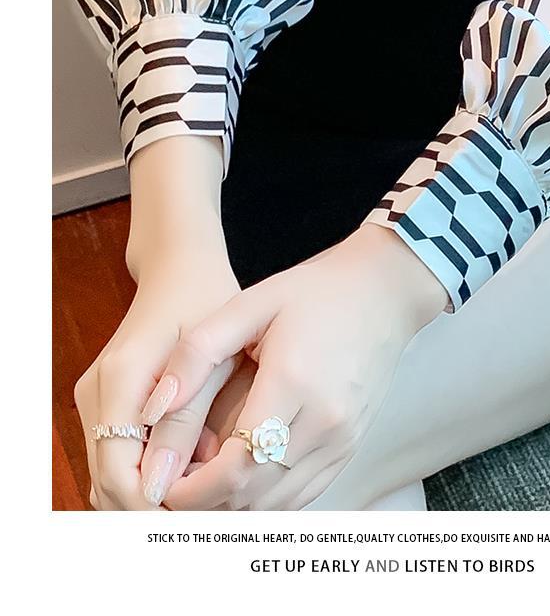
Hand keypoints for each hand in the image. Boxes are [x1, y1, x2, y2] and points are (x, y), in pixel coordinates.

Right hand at [74, 247, 239, 509]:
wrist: (180, 271)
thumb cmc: (204, 302)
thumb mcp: (211, 355)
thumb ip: (187, 418)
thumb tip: (169, 485)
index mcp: (120, 380)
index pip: (118, 473)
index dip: (154, 507)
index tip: (200, 520)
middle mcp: (97, 394)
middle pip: (107, 483)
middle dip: (154, 509)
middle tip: (210, 520)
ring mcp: (97, 400)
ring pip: (110, 475)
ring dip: (151, 496)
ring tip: (206, 502)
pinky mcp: (107, 403)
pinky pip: (118, 456)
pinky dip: (147, 475)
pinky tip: (190, 475)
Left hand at [145, 224, 447, 509]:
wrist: (382, 294)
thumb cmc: (314, 293)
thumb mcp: (249, 304)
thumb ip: (196, 353)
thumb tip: (152, 408)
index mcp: (294, 384)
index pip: (235, 467)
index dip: (190, 490)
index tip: (160, 484)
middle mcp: (326, 422)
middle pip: (255, 495)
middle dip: (204, 506)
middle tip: (170, 489)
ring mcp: (344, 439)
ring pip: (280, 504)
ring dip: (234, 508)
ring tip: (199, 489)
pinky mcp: (352, 445)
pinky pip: (305, 494)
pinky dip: (268, 502)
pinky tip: (242, 486)